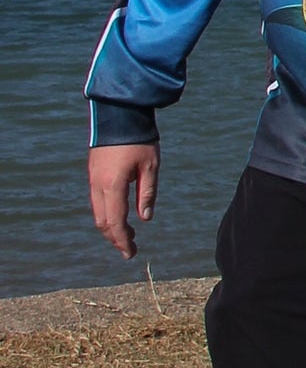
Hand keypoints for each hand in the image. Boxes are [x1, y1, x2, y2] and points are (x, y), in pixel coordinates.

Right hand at [89, 143, 158, 257]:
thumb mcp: (151, 167)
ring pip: (97, 212)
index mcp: (112, 185)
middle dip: (115, 238)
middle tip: (129, 249)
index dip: (122, 241)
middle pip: (102, 221)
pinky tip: (118, 216)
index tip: (131, 253)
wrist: (119, 114)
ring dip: (110, 227)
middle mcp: (97, 185)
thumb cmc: (140, 139)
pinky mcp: (92, 172)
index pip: (115, 222)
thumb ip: (147, 194)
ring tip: (126, 235)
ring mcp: (92, 178)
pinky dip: (106, 213)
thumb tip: (144, 219)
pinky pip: (96, 201)